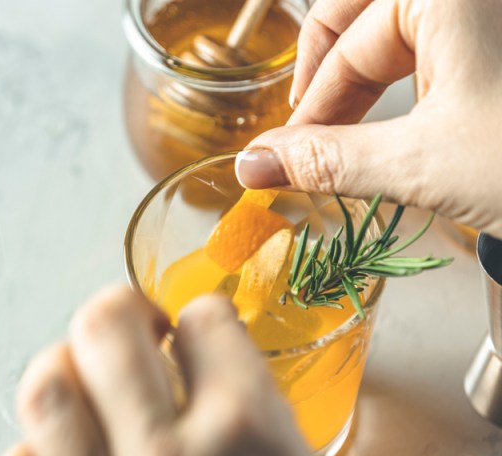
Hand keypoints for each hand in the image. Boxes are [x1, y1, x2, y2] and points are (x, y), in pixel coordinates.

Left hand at [0, 286, 348, 455]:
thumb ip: (254, 412)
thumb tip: (206, 358)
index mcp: (250, 435)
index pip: (205, 320)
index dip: (202, 322)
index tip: (198, 336)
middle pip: (106, 327)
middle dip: (119, 312)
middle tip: (133, 331)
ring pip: (44, 393)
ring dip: (62, 373)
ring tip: (84, 383)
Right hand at [235, 0, 501, 238]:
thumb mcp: (421, 164)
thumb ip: (328, 160)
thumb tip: (252, 164)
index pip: (347, 43)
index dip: (311, 104)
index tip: (290, 155)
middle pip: (368, 23)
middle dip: (336, 84)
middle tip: (311, 136)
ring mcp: (491, 19)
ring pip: (404, 34)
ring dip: (371, 85)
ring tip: (354, 137)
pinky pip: (443, 48)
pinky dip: (413, 85)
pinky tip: (412, 127)